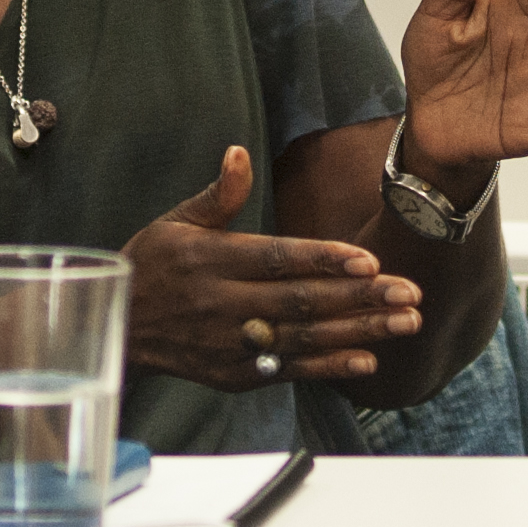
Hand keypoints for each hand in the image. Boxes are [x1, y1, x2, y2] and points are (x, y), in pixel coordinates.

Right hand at [122, 146, 421, 389]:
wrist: (118, 329)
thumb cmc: (151, 266)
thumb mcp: (175, 222)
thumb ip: (217, 195)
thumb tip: (238, 153)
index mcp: (212, 260)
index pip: (278, 259)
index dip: (324, 260)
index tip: (369, 260)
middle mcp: (224, 304)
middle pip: (301, 301)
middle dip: (360, 298)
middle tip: (410, 292)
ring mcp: (231, 343)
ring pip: (304, 337)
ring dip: (359, 331)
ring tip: (406, 322)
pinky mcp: (236, 374)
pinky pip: (289, 370)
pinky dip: (329, 367)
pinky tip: (368, 360)